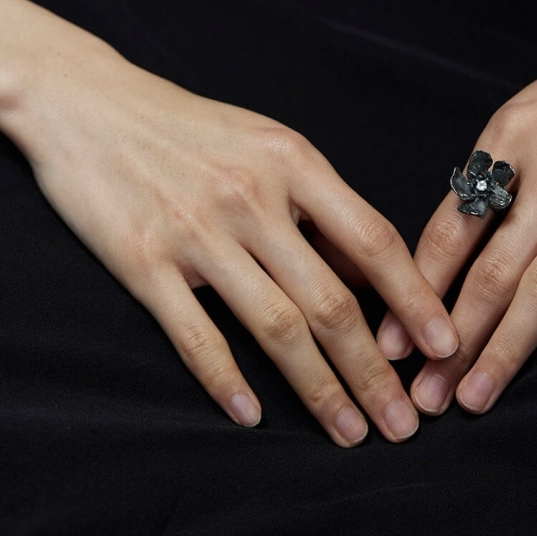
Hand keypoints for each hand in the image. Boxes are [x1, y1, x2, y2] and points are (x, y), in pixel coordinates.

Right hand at [4, 32, 457, 445]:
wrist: (90, 103)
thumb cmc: (190, 126)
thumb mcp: (267, 143)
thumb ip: (318, 205)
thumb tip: (370, 275)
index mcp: (292, 161)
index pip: (373, 240)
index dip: (415, 298)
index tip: (446, 344)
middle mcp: (252, 198)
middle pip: (331, 299)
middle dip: (375, 370)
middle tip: (405, 423)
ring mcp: (197, 232)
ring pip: (276, 326)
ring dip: (321, 389)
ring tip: (352, 432)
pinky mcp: (144, 261)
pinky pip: (196, 335)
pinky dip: (227, 381)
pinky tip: (253, 416)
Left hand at [377, 6, 536, 415]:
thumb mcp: (529, 113)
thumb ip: (493, 174)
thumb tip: (448, 244)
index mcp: (507, 139)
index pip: (449, 230)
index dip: (417, 294)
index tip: (391, 346)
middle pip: (491, 268)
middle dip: (452, 341)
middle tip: (425, 399)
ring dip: (509, 344)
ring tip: (477, 395)